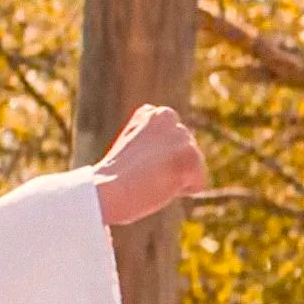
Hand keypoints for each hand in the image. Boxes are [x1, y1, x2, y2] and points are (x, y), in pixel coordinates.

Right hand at [91, 104, 208, 224]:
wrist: (104, 190)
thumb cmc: (113, 178)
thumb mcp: (133, 147)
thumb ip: (155, 140)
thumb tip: (172, 150)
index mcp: (153, 112)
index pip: (173, 142)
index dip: (158, 160)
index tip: (137, 162)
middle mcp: (169, 117)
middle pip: (186, 153)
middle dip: (170, 167)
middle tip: (143, 173)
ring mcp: (181, 136)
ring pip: (194, 167)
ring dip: (176, 179)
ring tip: (150, 178)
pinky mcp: (191, 157)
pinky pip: (198, 183)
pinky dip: (183, 191)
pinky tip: (161, 186)